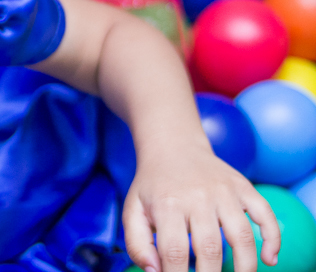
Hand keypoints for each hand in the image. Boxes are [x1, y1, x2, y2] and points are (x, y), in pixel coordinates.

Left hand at [122, 142, 280, 271]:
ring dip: (245, 266)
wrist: (173, 146)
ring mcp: (224, 191)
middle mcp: (198, 197)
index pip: (175, 251)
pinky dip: (273, 238)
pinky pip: (266, 213)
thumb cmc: (153, 186)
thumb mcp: (133, 210)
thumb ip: (137, 243)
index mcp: (167, 204)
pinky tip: (268, 259)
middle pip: (210, 248)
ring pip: (242, 236)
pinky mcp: (243, 187)